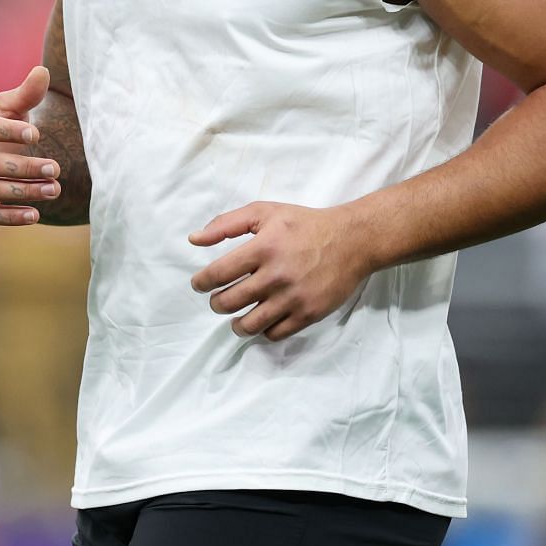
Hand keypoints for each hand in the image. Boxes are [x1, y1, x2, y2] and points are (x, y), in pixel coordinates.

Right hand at [0, 65, 61, 225]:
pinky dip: (10, 217)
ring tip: (54, 189)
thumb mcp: (9, 109)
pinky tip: (36, 215)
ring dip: (23, 192)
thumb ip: (26, 94)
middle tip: (56, 168)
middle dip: (24, 167)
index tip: (37, 135)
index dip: (10, 132)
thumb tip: (43, 72)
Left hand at [189, 202, 372, 341]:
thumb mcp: (265, 212)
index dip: (202, 282)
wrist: (352, 241)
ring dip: (235, 324)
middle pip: (230, 302)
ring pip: (250, 325)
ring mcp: (293, 298)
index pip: (219, 274)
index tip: (199, 284)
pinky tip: (261, 320)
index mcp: (263, 248)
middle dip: (216, 304)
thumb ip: (227, 224)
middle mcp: (276, 276)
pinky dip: (263, 331)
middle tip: (218, 300)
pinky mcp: (308, 314)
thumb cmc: (304, 224)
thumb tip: (194, 239)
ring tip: (235, 318)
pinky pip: (275, 333)